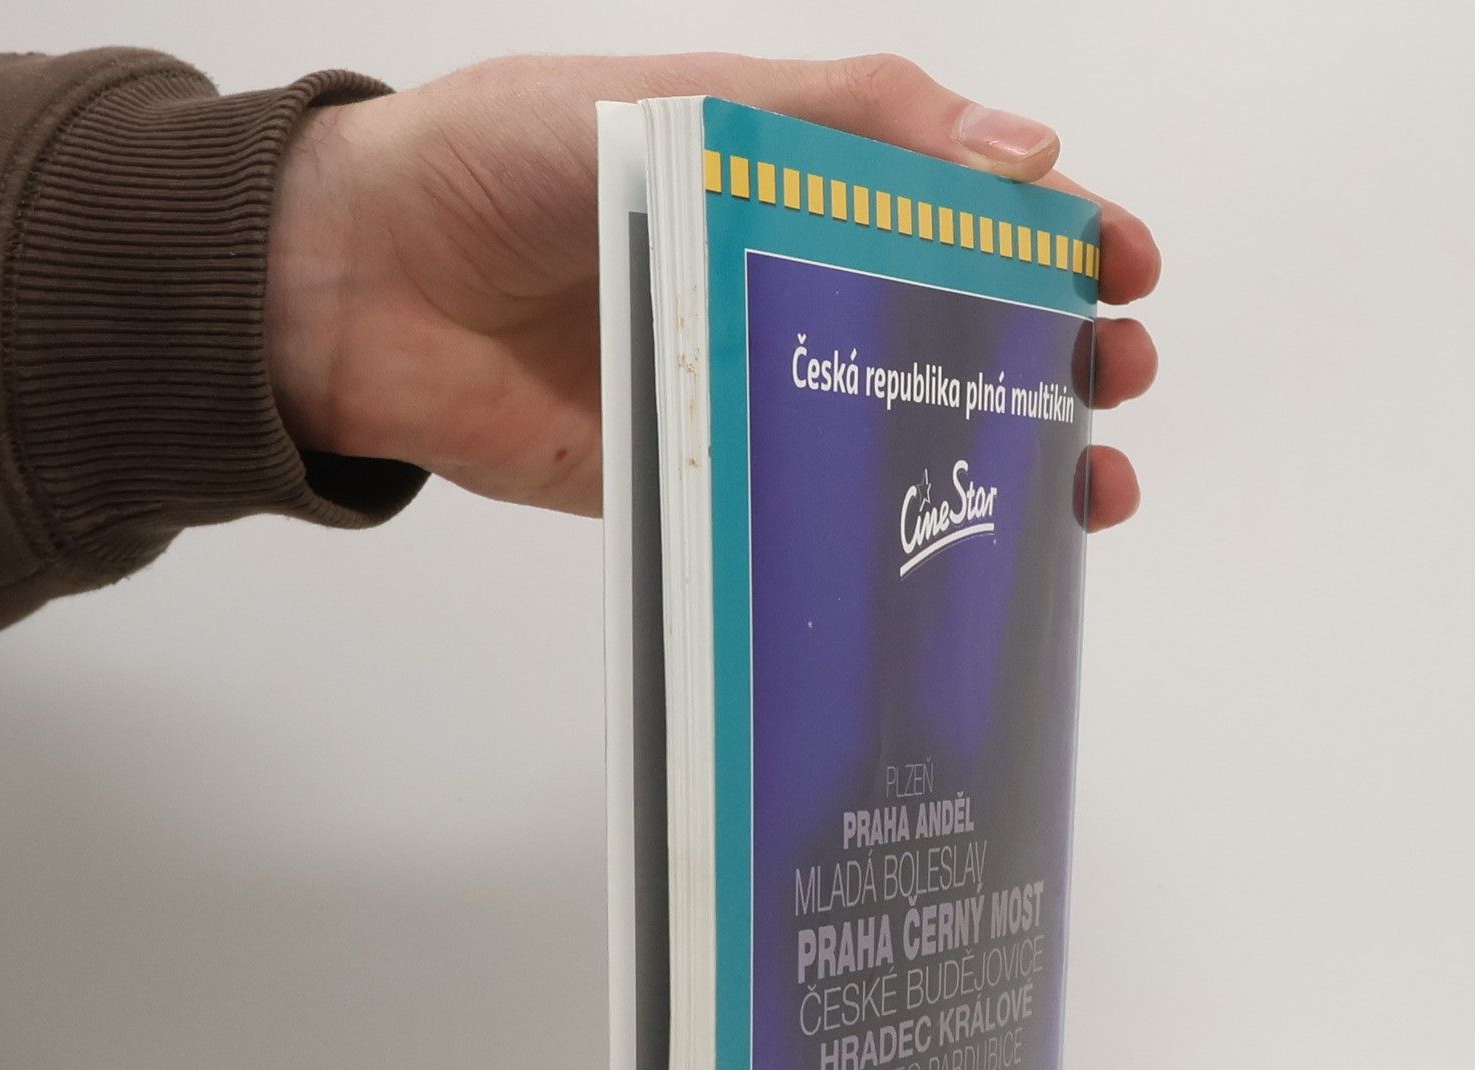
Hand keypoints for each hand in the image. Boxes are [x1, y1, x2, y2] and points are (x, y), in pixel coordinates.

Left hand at [266, 54, 1159, 527]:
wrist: (351, 287)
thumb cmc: (495, 165)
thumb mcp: (681, 102)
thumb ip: (844, 120)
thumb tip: (1021, 153)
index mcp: (794, 183)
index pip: (961, 207)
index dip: (1055, 237)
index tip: (1124, 269)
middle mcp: (785, 290)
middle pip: (956, 329)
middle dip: (1055, 357)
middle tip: (1112, 380)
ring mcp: (748, 393)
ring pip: (901, 432)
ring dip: (999, 461)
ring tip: (1078, 488)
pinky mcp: (701, 483)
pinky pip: (806, 517)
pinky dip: (881, 542)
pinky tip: (951, 562)